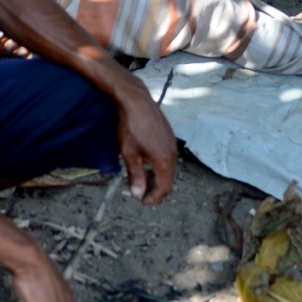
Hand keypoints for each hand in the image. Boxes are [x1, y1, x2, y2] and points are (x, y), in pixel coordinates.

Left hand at [112, 79, 176, 204]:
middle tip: (139, 190)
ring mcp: (172, 143)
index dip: (153, 198)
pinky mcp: (169, 136)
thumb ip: (135, 176)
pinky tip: (145, 159)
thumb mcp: (129, 153)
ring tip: (139, 174)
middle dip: (154, 188)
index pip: (164, 188)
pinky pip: (167, 156)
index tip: (141, 200)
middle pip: (168, 180)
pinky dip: (158, 164)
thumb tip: (137, 194)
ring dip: (156, 176)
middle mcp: (172, 153)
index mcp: (163, 160)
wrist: (137, 101)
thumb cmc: (131, 126)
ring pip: (168, 168)